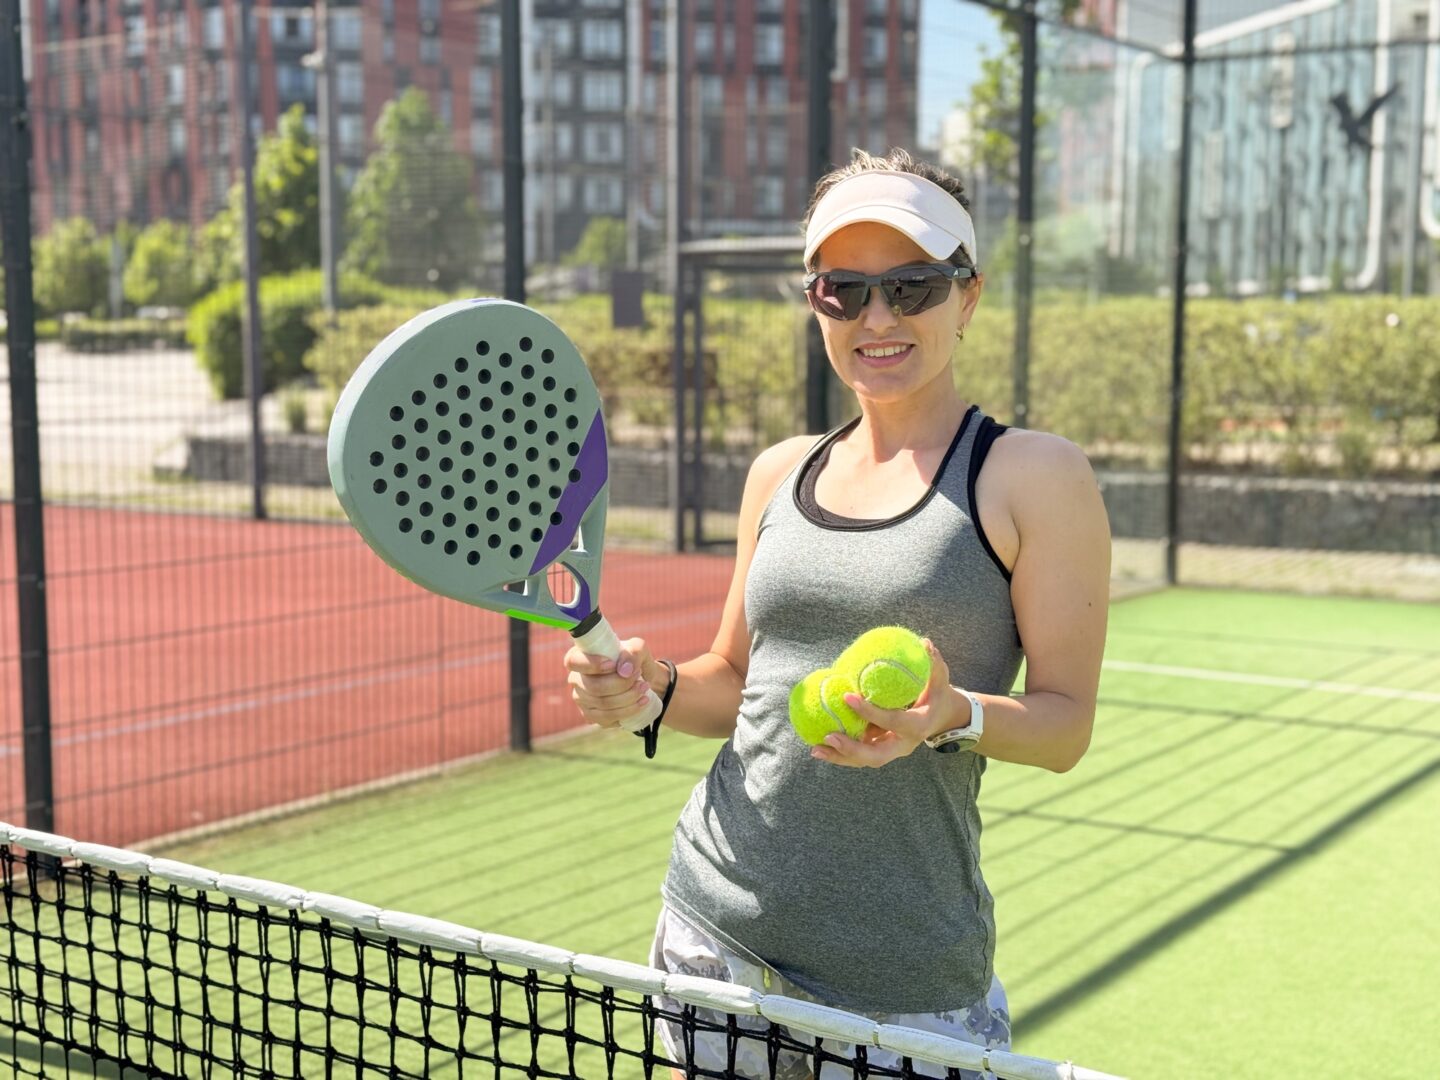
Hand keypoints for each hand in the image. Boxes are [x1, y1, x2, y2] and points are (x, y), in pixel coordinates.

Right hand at [563, 637, 667, 729]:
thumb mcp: (637, 648)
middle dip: (621, 683)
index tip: (613, 664)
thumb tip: (624, 671)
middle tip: (639, 675)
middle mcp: (576, 680)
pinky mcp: (592, 717)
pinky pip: (608, 718)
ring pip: (603, 704)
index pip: (573, 661)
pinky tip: (642, 701)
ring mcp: (582, 700)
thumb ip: (632, 653)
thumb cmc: (632, 659)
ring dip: (628, 697)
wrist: (639, 679)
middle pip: (594, 687)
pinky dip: (629, 710)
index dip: (591, 664)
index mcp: (579, 657)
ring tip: (645, 687)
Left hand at [810, 639, 963, 767]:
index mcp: (917, 726)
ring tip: (815, 749)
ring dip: (839, 757)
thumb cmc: (938, 696)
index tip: (848, 696)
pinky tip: (818, 746)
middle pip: (876, 756)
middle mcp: (903, 744)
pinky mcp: (880, 748)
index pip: (892, 720)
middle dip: (852, 749)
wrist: (941, 719)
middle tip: (829, 736)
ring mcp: (890, 749)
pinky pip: (859, 754)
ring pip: (864, 760)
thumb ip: (934, 664)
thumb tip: (925, 642)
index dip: (870, 712)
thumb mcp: (940, 681)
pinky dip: (839, 753)